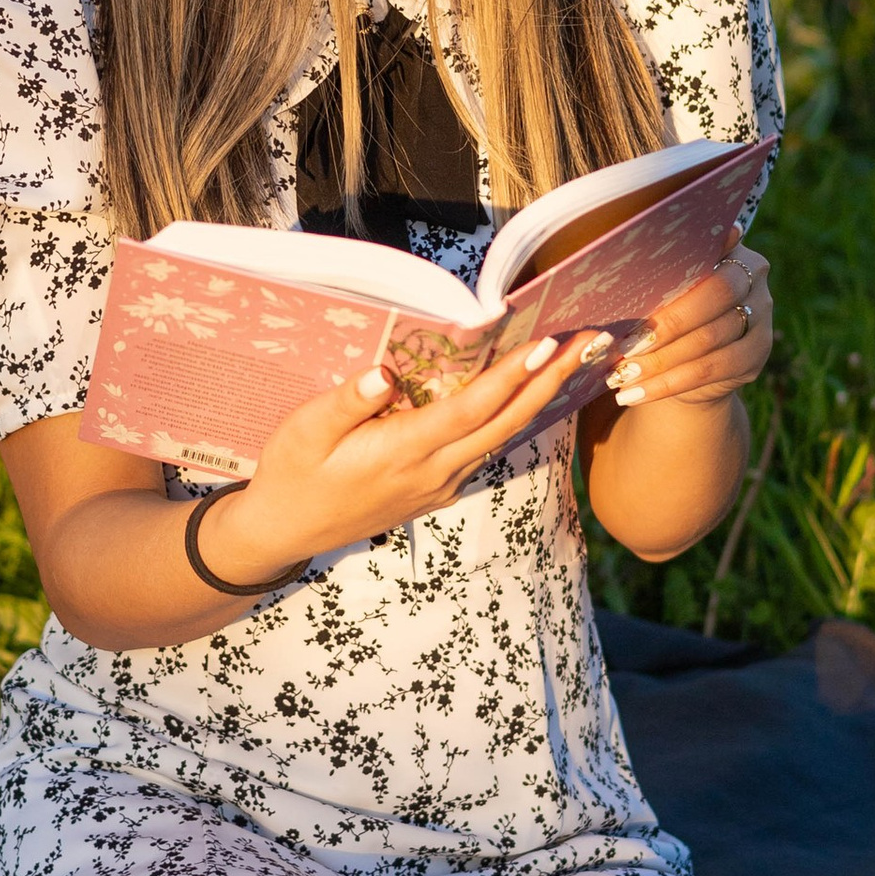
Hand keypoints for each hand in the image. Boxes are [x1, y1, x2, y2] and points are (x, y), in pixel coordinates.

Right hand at [201, 325, 607, 585]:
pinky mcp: (435, 490)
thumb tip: (386, 374)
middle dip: (551, 381)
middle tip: (591, 343)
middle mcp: (433, 472)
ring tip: (575, 361)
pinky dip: (514, 420)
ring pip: (502, 439)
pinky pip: (485, 451)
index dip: (512, 376)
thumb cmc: (291, 474)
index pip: (471, 409)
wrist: (283, 532)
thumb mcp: (305, 431)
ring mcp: (438, 485)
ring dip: (541, 399)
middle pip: (505, 423)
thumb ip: (347, 402)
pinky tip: (529, 396)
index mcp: (403, 452)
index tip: (547, 343)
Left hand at [605, 240, 773, 416]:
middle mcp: (754, 279)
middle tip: (624, 348)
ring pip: (709, 339)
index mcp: (729, 248)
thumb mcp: (660, 291)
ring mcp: (762, 318)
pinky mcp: (757, 355)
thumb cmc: (667, 313)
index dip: (670, 279)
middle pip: (715, 296)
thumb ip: (651, 280)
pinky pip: (713, 369)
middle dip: (666, 325)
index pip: (705, 258)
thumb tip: (609, 290)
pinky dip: (670, 383)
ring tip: (621, 376)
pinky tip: (637, 393)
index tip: (631, 304)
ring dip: (661, 361)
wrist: (691, 361)